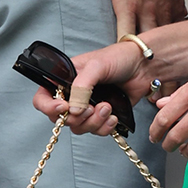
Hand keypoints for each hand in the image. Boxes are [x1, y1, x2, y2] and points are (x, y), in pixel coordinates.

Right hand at [31, 14, 187, 133]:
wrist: (145, 66)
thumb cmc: (120, 57)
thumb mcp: (97, 65)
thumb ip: (82, 86)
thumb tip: (74, 110)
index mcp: (65, 78)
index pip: (42, 98)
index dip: (48, 107)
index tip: (64, 108)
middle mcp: (73, 94)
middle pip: (61, 119)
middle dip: (78, 118)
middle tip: (94, 108)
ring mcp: (87, 106)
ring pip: (79, 128)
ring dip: (93, 123)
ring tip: (107, 109)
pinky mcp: (102, 115)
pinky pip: (96, 130)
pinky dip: (104, 128)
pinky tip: (113, 117)